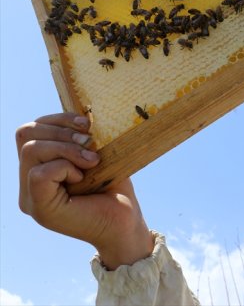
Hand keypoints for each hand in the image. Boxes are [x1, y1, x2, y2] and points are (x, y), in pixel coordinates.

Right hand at [17, 113, 153, 268]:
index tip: (88, 125)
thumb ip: (80, 137)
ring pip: (31, 149)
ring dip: (67, 148)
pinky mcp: (40, 208)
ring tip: (91, 161)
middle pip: (25, 134)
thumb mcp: (97, 154)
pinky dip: (65, 166)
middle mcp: (27, 182)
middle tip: (90, 143)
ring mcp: (30, 196)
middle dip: (62, 131)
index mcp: (38, 166)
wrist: (125, 222)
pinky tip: (83, 177)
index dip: (58, 120)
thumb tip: (81, 114)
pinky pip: (39, 173)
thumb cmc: (114, 188)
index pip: (30, 130)